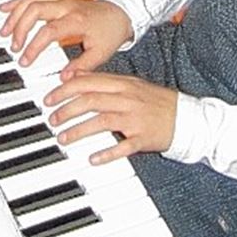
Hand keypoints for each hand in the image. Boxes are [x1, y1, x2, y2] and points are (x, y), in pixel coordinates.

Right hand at [0, 0, 130, 72]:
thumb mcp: (101, 54)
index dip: (34, 46)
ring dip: (15, 13)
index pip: (49, 30)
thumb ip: (81, 67)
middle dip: (20, 28)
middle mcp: (66, 6)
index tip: (24, 61)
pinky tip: (5, 8)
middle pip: (35, 9)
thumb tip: (62, 79)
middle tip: (13, 47)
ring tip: (3, 30)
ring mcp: (61, 0)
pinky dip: (18, 1)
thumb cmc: (110, 32)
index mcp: (77, 20)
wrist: (120, 13)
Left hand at [43, 72, 177, 164]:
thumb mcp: (131, 84)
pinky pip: (123, 146)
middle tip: (52, 119)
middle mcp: (128, 98)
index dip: (66, 89)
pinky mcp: (144, 138)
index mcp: (123, 83)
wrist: (187, 116)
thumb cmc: (155, 101)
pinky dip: (107, 153)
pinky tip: (93, 159)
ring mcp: (136, 119)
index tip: (50, 98)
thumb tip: (77, 77)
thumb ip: (106, 82)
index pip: (89, 82)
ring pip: (102, 121)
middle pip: (91, 100)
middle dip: (67, 110)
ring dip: (79, 130)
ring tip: (63, 138)